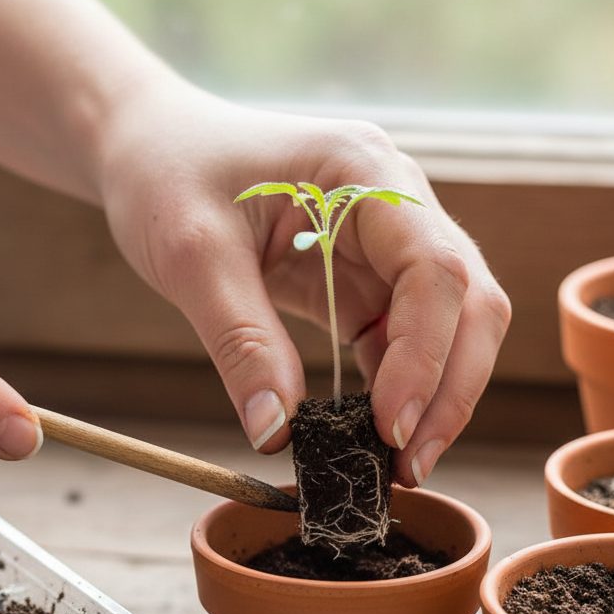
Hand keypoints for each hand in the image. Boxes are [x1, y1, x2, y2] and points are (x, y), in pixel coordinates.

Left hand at [97, 85, 510, 486]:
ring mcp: (381, 239)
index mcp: (362, 171)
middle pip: (465, 299)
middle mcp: (391, 200)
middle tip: (409, 465)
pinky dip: (395, 385)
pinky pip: (399, 334)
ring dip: (432, 394)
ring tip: (396, 464)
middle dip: (449, 386)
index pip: (433, 267)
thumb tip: (278, 432)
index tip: (390, 426)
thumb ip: (241, 341)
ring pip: (446, 323)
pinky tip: (370, 431)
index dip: (425, 354)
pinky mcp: (359, 274)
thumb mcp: (192, 256)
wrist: (149, 148)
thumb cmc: (167, 175)